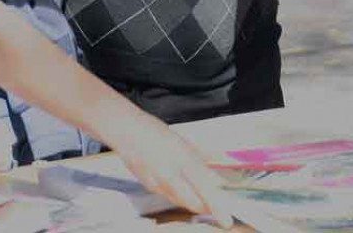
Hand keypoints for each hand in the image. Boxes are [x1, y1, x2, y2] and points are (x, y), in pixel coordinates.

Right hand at [109, 114, 233, 227]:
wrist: (126, 132)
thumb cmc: (154, 131)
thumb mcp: (184, 140)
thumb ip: (205, 154)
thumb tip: (221, 159)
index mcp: (182, 158)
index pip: (205, 188)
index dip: (217, 206)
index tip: (226, 219)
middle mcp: (170, 174)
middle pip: (193, 202)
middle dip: (207, 208)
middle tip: (218, 209)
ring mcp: (158, 183)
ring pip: (182, 202)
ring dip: (195, 203)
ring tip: (204, 199)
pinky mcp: (150, 187)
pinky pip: (170, 197)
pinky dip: (180, 196)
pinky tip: (184, 189)